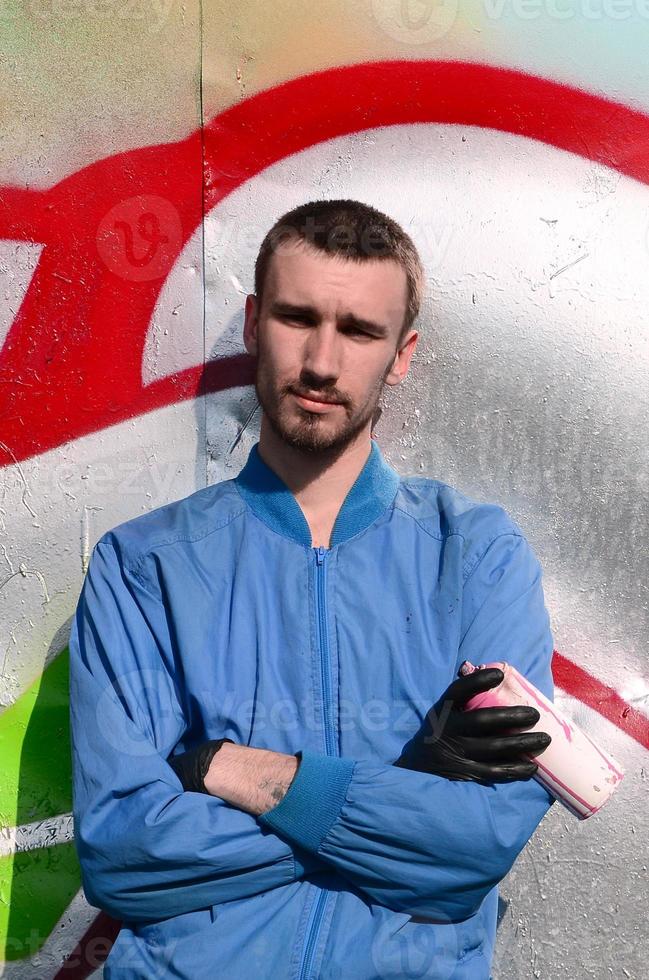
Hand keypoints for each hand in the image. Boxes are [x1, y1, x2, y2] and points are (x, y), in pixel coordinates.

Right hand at [393, 668, 551, 783]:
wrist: (416, 766)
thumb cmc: (440, 730)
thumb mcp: (442, 711)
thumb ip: (464, 697)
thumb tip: (493, 672)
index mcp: (443, 709)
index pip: (459, 691)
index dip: (478, 681)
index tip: (500, 674)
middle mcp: (448, 729)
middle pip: (482, 720)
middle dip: (511, 717)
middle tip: (535, 715)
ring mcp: (456, 752)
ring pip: (493, 747)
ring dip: (521, 743)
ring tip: (544, 739)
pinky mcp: (465, 772)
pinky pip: (493, 771)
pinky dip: (514, 769)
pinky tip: (531, 766)